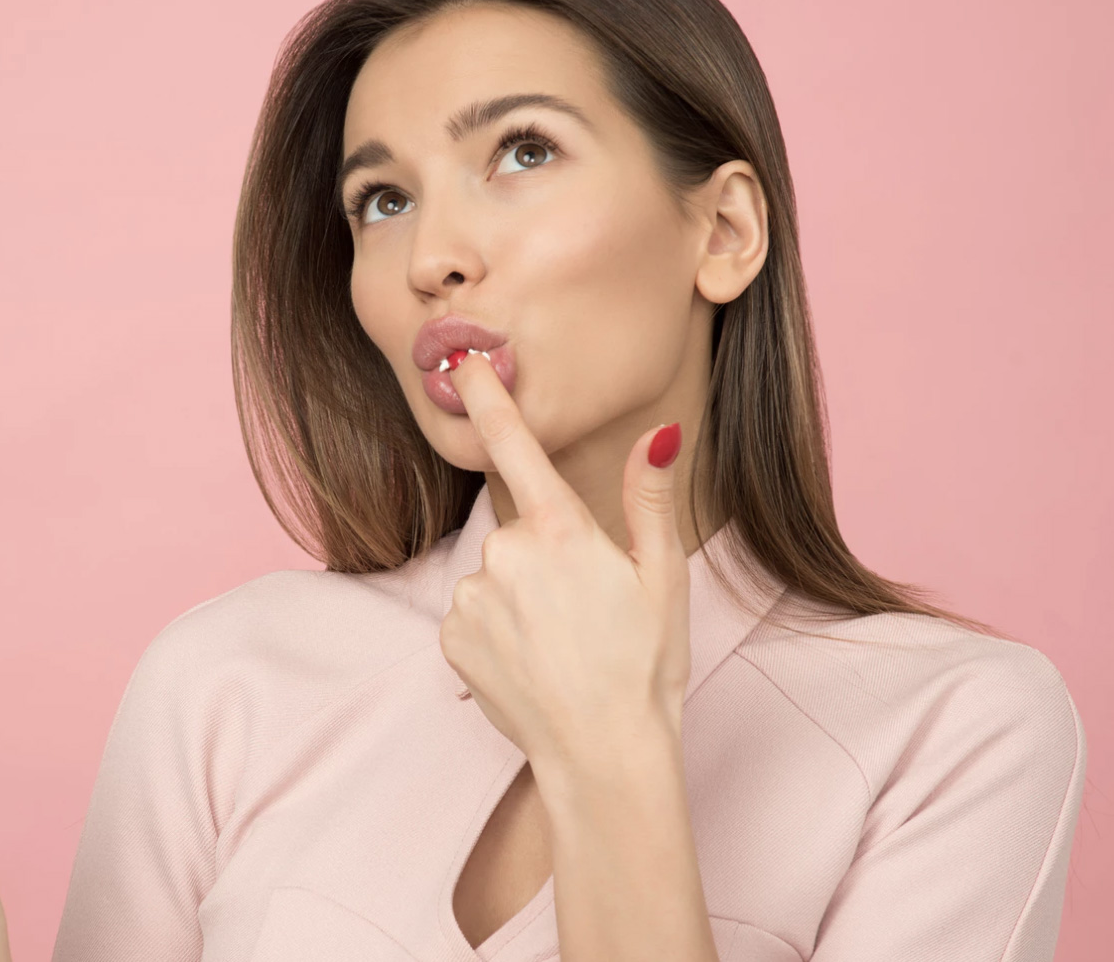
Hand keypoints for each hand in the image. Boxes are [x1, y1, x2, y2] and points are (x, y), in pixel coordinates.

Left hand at [440, 353, 692, 770]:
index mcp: (561, 530)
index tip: (460, 362)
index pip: (515, 446)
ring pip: (493, 577)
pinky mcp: (450, 637)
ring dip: (519, 601)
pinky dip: (495, 633)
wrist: (604, 753)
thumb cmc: (645, 665)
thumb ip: (647, 499)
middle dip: (544, 561)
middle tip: (584, 613)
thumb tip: (659, 433)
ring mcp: (472, 597)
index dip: (486, 397)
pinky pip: (472, 617)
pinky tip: (529, 663)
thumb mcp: (662, 576)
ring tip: (559, 646)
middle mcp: (506, 553)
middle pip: (518, 533)